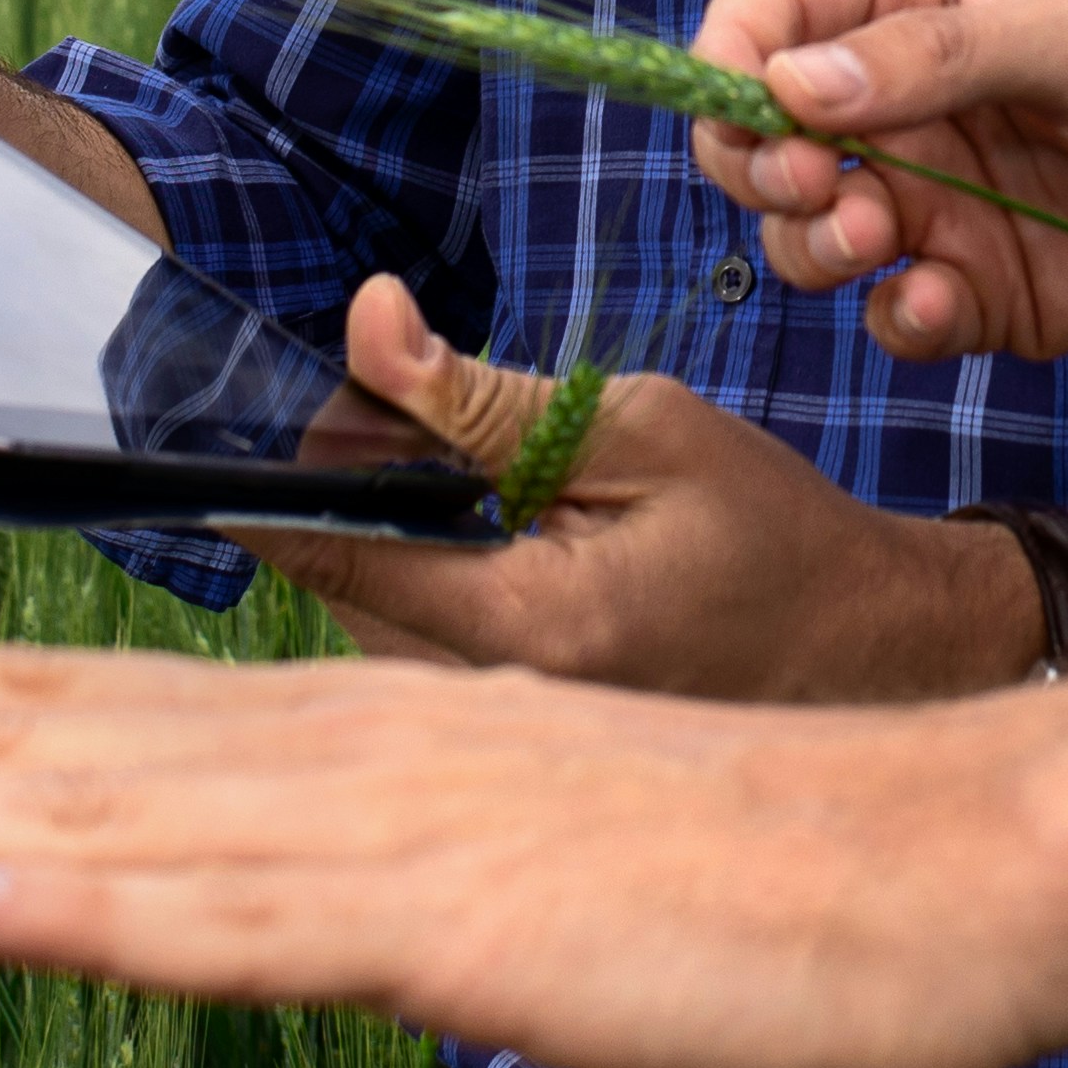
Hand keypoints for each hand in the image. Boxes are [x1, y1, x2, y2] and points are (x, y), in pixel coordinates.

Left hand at [0, 616, 1067, 1067]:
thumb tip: (270, 889)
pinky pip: (229, 935)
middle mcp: (319, 764)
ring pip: (63, 818)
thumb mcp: (528, 878)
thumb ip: (387, 873)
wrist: (961, 853)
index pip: (46, 713)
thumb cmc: (769, 881)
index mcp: (335, 752)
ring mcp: (374, 839)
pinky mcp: (448, 931)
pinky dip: (76, 909)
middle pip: (2, 741)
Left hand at [253, 281, 1043, 700]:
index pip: (340, 555)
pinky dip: (422, 593)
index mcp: (531, 628)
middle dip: (338, 501)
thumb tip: (366, 321)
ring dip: (379, 548)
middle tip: (378, 412)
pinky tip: (481, 542)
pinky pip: (421, 663)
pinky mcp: (519, 747)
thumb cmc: (771, 530)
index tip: (196, 435)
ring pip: (371, 634)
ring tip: (458, 479)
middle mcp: (501, 708)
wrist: (872, 648)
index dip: (265, 489)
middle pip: (340, 594)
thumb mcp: (637, 426)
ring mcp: (508, 742)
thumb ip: (483, 394)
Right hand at [685, 0, 1067, 368]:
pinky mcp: (991, 292)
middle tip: (806, 188)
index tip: (744, 109)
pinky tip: (947, 302)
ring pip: (811, 233)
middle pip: (766, 134)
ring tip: (873, 242)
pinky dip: (901, 317)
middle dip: (759, 166)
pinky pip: (899, 315)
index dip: (735, 58)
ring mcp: (949, 196)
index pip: (776, 10)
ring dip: (813, 246)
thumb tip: (792, 83)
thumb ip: (938, 59)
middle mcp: (918, 94)